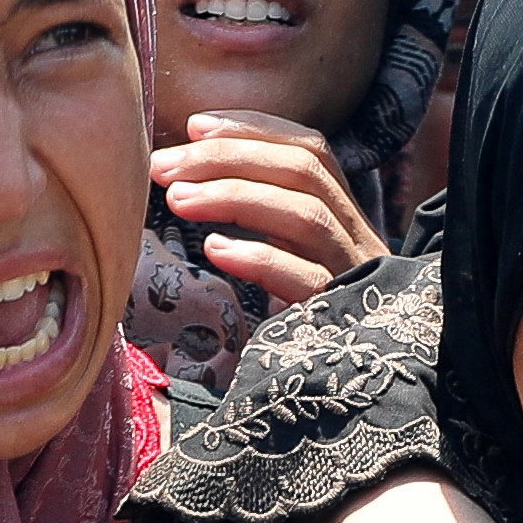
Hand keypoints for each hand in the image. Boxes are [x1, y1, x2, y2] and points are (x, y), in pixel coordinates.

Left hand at [154, 112, 383, 308]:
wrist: (358, 395)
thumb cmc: (309, 324)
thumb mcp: (292, 263)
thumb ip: (262, 220)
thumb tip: (190, 176)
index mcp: (345, 218)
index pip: (311, 151)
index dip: (256, 129)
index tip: (196, 127)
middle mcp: (357, 238)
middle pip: (304, 171)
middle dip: (229, 157)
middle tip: (164, 165)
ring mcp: (355, 278)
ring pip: (305, 215)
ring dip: (234, 197)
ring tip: (176, 200)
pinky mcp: (342, 321)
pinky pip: (306, 279)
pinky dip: (259, 258)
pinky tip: (214, 251)